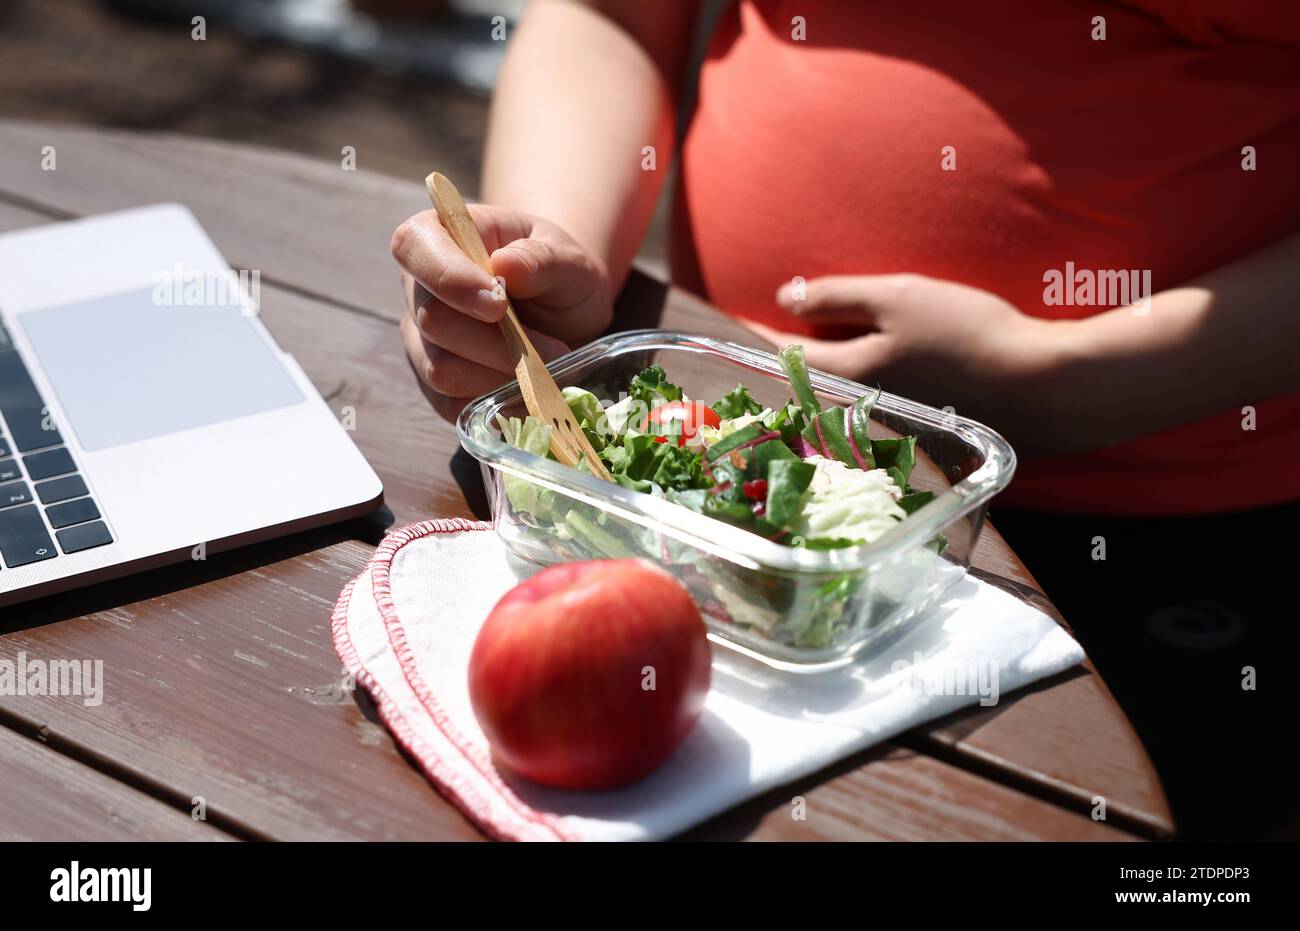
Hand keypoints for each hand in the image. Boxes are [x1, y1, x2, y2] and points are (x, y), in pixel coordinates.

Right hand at [393, 205, 613, 420]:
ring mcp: (420, 339)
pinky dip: (494, 402)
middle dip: (496, 342)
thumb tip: (506, 266)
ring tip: (546, 367)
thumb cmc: (558, 274)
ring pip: (440, 369)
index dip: (450, 278)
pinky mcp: (433, 384)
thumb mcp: (567, 258)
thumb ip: (541, 260)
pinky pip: (450, 403)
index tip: (498, 303)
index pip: (414, 246)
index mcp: (439, 235)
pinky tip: (525, 387)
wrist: (565, 313)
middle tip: (554, 348)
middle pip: (432, 320)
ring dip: (501, 375)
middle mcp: (418, 288)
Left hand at [742, 274, 1065, 450]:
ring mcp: (890, 425)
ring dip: (825, 372)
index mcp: (847, 374)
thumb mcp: (899, 298)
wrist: (1045, 387)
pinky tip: (880, 367)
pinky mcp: (922, 431)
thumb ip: (838, 295)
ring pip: (843, 393)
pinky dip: (865, 382)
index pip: (784, 351)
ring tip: (814, 346)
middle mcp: (859, 408)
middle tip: (765, 331)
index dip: (756, 329)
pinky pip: (876, 402)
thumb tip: (785, 295)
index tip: (729, 319)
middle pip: (810, 379)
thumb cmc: (970, 334)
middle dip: (787, 356)